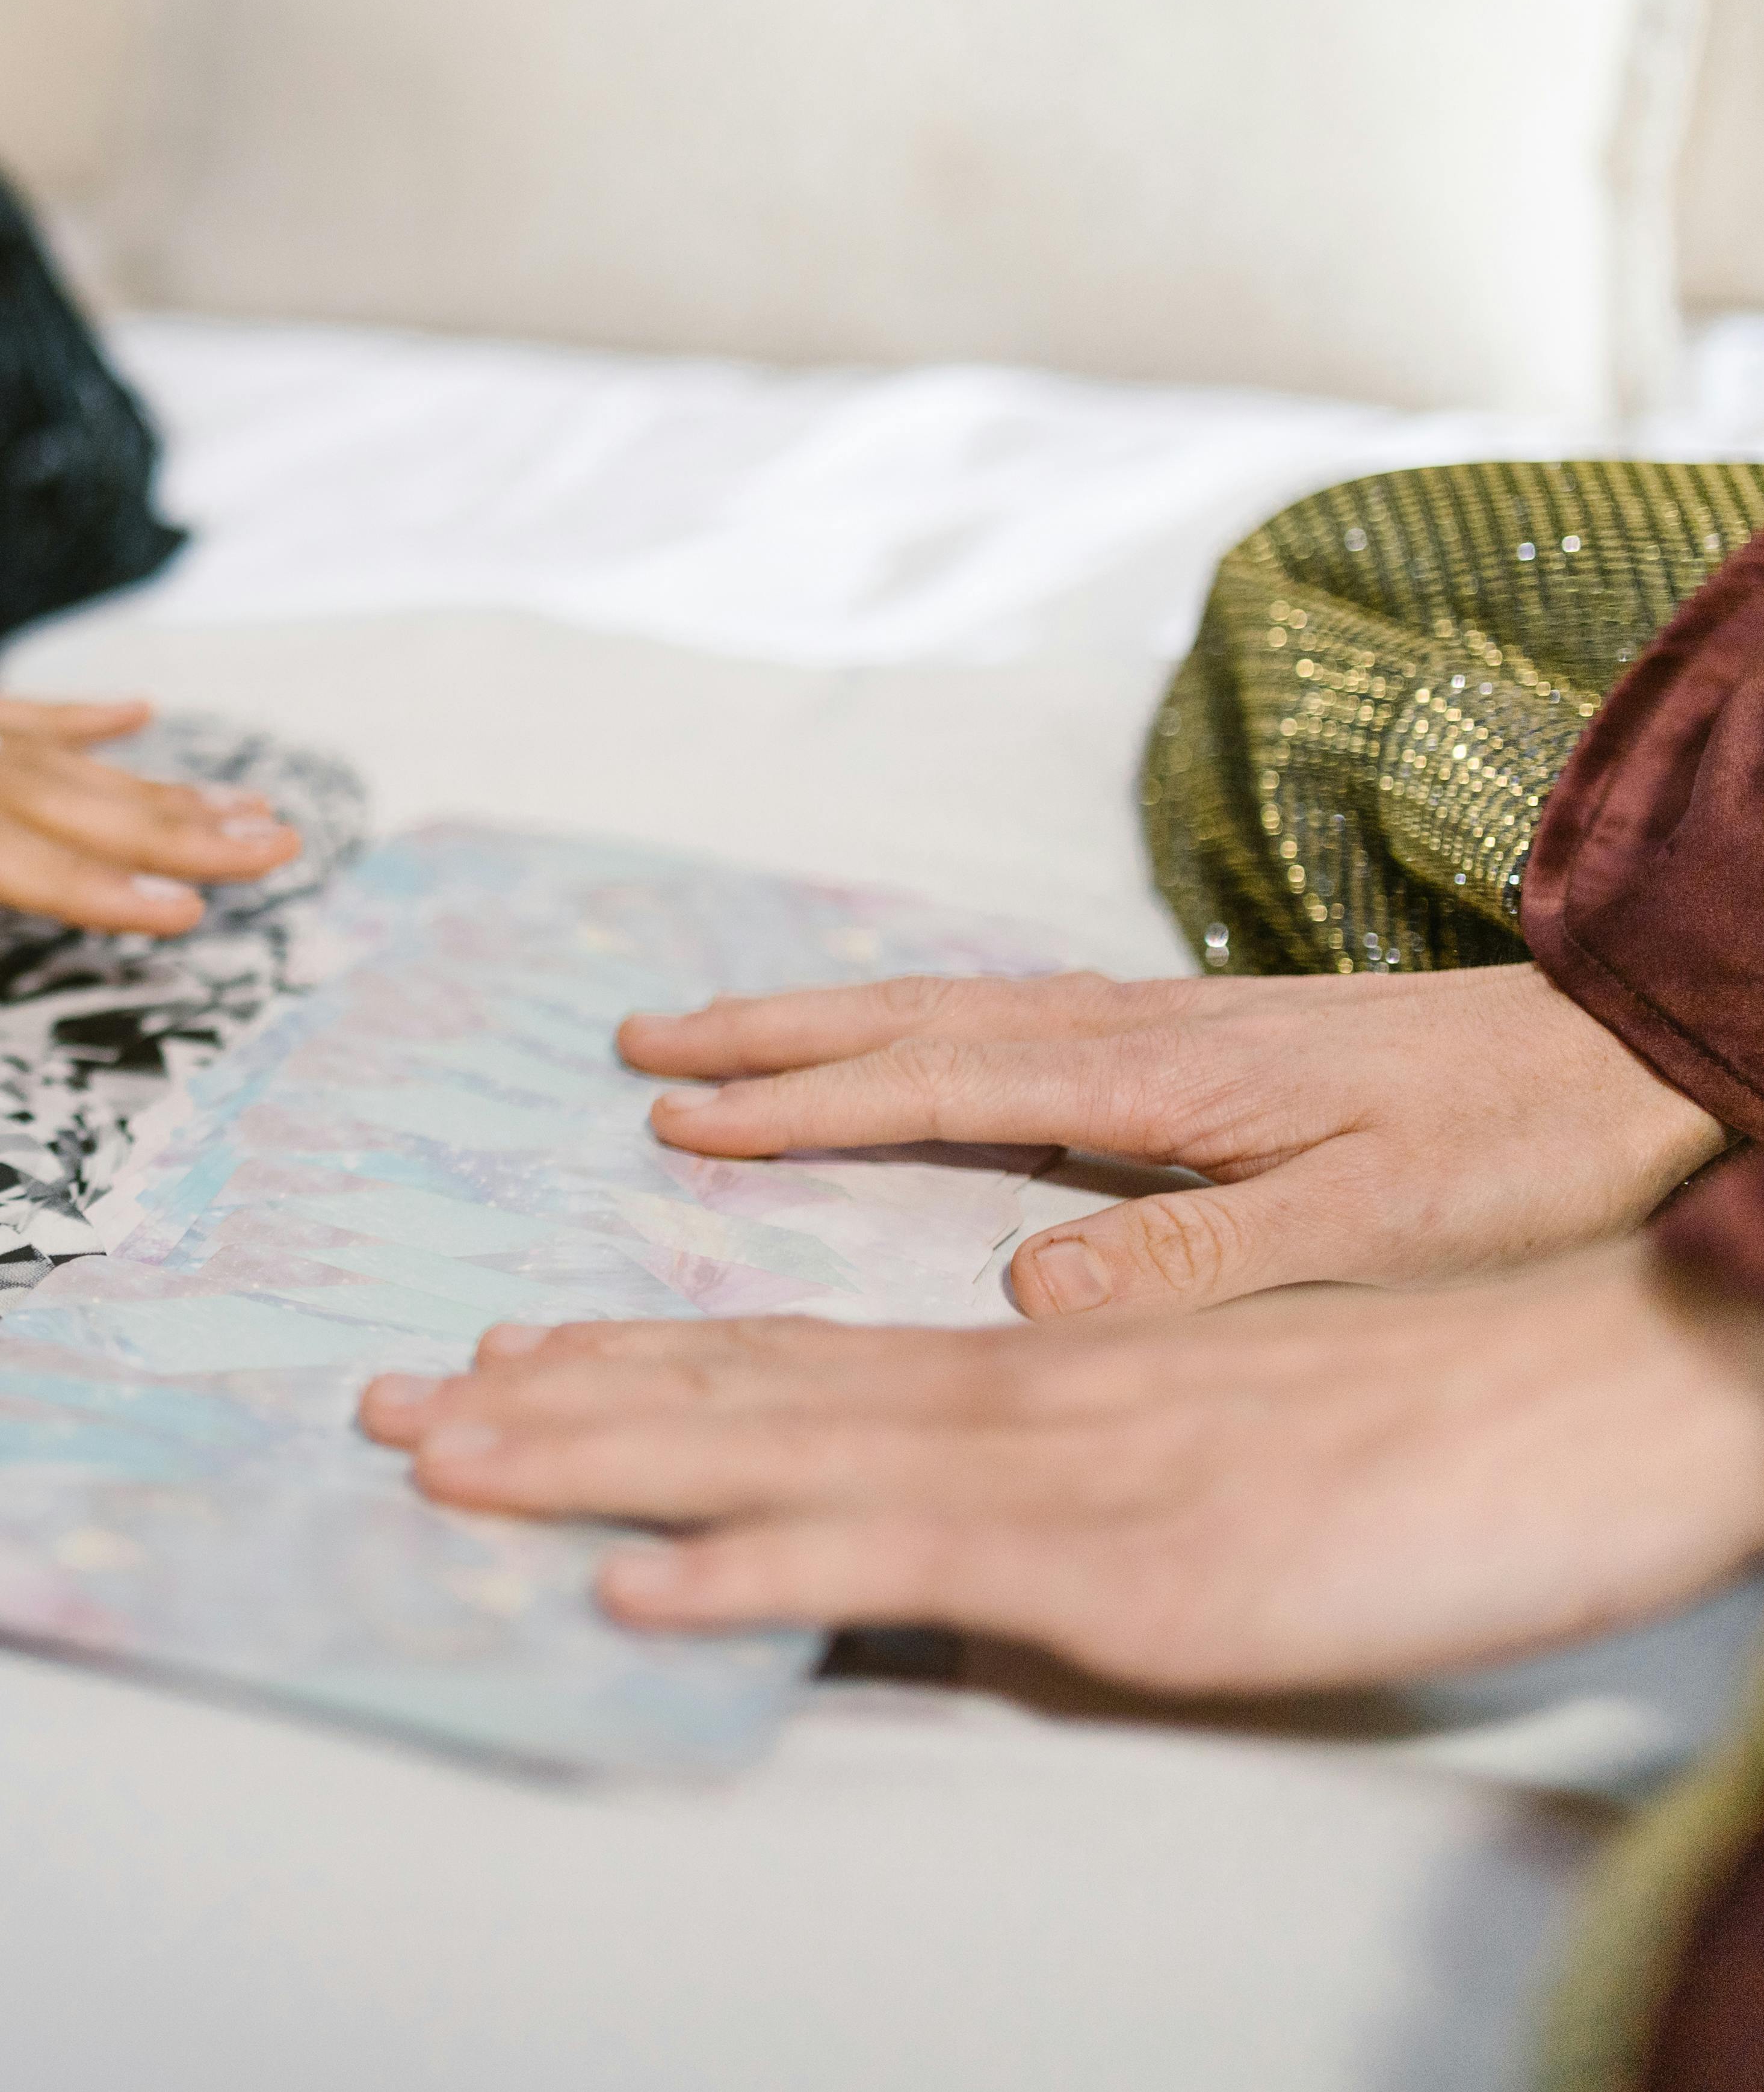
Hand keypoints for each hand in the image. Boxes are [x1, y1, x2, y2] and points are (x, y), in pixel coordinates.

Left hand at [359, 1243, 1763, 1694]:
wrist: (1595, 1398)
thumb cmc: (1424, 1429)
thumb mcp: (1212, 1441)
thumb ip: (1084, 1447)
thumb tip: (977, 1470)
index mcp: (1030, 1372)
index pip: (785, 1357)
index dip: (630, 1363)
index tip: (492, 1361)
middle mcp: (1004, 1399)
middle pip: (729, 1392)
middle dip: (545, 1404)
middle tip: (379, 1412)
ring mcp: (1045, 1474)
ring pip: (766, 1457)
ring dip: (589, 1462)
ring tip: (434, 1462)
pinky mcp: (1106, 1561)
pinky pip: (894, 1562)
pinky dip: (753, 1567)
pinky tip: (638, 1590)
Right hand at [618, 965, 1728, 1316]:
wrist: (1653, 1052)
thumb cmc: (1531, 1150)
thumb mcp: (1378, 1228)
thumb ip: (1200, 1258)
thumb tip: (1021, 1285)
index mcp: (1166, 1081)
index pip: (940, 1087)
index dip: (802, 1106)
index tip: (679, 1116)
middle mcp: (1149, 1031)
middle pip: (917, 1018)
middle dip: (771, 1032)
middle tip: (640, 1039)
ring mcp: (1176, 1024)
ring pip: (960, 1007)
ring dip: (830, 1018)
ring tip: (722, 1031)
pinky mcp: (1211, 1037)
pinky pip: (1016, 1018)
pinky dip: (919, 1023)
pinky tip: (902, 1045)